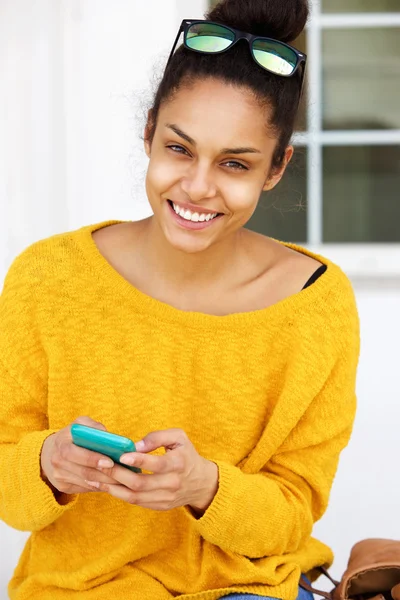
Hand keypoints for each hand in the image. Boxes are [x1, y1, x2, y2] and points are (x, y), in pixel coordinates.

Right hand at [40, 416, 123, 494]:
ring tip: (123, 479)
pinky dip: (101, 486)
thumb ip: (92, 426)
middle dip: (106, 474)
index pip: (74, 453)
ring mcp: (59, 476)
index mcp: (61, 443)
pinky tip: (114, 483)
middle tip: (123, 474)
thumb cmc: (72, 436)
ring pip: (87, 482)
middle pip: (84, 471)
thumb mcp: (79, 424)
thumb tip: (107, 435)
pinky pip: (85, 488)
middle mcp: (57, 461)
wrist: (50, 452)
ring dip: (107, 482)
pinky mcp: (63, 487)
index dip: (92, 458)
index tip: (110, 462)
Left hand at [88, 428, 218, 512]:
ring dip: (113, 488)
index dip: (139, 460)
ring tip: (95, 478)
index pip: (157, 464)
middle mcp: (172, 483)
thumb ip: (158, 437)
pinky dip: (119, 495)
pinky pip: (136, 502)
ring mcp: (165, 498)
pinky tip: (106, 486)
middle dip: (118, 474)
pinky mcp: (159, 506)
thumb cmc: (186, 455)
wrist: (201, 483)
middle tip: (101, 464)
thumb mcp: (179, 438)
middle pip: (141, 483)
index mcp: (178, 464)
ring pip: (135, 496)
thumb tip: (136, 445)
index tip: (122, 455)